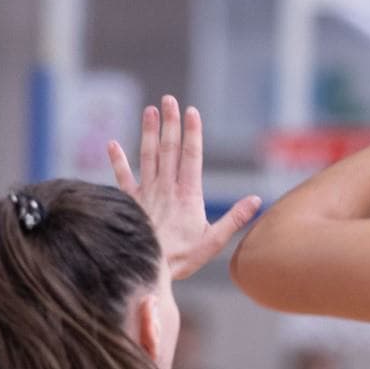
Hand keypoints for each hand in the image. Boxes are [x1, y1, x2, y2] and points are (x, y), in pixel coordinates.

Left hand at [107, 96, 261, 281]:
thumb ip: (234, 218)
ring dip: (149, 132)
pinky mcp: (131, 202)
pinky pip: (123, 177)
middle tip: (170, 99)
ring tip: (150, 110)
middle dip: (171, 122)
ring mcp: (147, 193)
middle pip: (169, 148)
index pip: (192, 156)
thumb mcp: (214, 241)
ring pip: (148, 155)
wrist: (148, 269)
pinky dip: (117, 160)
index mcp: (188, 194)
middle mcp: (166, 188)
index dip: (193, 132)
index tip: (192, 111)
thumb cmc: (182, 257)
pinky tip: (112, 144)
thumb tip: (257, 200)